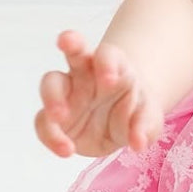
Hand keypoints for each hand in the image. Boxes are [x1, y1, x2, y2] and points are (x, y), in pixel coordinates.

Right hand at [35, 29, 162, 157]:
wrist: (121, 126)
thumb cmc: (136, 112)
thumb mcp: (149, 119)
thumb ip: (145, 127)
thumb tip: (139, 143)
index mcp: (114, 66)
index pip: (107, 54)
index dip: (107, 62)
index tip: (111, 80)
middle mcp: (86, 73)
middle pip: (74, 49)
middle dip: (70, 41)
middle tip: (67, 43)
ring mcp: (67, 92)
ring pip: (50, 82)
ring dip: (51, 97)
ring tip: (60, 117)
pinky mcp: (53, 117)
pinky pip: (43, 121)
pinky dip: (51, 135)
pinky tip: (66, 150)